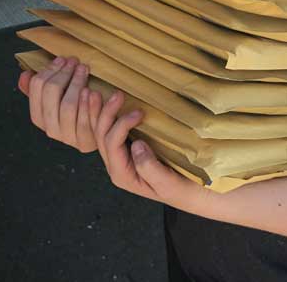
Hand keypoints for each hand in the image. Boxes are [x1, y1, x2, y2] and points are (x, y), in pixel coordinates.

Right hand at [18, 56, 100, 152]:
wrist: (94, 138)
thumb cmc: (74, 114)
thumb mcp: (54, 102)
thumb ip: (38, 89)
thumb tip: (25, 74)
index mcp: (39, 116)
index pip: (37, 87)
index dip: (50, 70)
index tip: (62, 59)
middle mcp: (50, 128)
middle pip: (52, 93)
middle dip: (64, 73)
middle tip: (75, 62)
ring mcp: (67, 137)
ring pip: (67, 105)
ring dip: (76, 84)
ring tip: (84, 70)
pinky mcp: (85, 142)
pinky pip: (84, 120)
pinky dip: (88, 104)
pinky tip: (93, 91)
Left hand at [91, 89, 192, 206]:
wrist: (192, 194)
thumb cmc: (182, 188)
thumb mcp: (168, 183)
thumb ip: (150, 168)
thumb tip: (136, 145)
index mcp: (122, 175)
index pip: (112, 145)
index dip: (121, 124)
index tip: (140, 112)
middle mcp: (116, 166)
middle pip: (101, 136)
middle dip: (105, 113)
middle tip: (116, 93)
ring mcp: (118, 157)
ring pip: (100, 132)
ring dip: (96, 112)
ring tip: (94, 92)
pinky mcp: (124, 150)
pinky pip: (107, 131)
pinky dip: (102, 116)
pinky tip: (100, 102)